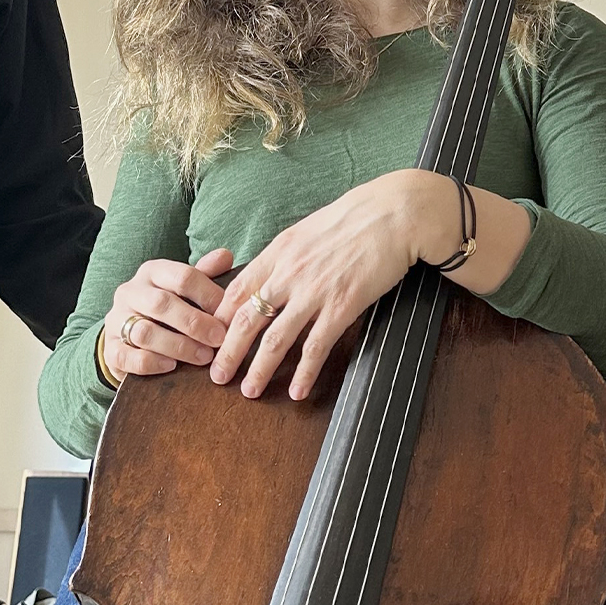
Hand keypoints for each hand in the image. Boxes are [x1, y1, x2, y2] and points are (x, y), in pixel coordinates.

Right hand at [97, 247, 234, 382]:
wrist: (128, 334)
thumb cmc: (166, 307)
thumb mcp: (184, 287)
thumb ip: (204, 273)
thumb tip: (226, 256)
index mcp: (153, 272)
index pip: (182, 276)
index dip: (209, 295)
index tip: (229, 314)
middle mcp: (131, 292)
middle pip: (162, 303)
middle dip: (195, 323)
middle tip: (219, 339)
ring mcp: (117, 319)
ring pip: (145, 332)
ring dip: (178, 346)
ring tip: (204, 357)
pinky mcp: (110, 348)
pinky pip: (127, 356)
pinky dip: (151, 363)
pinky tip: (172, 366)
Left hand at [210, 170, 530, 400]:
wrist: (396, 213)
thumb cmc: (358, 217)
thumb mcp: (310, 229)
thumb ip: (289, 254)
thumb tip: (274, 273)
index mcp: (279, 251)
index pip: (237, 290)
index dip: (219, 318)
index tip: (209, 338)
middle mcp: (289, 272)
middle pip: (246, 319)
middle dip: (227, 352)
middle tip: (216, 376)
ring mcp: (314, 290)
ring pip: (275, 339)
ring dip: (258, 369)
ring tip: (248, 391)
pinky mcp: (342, 305)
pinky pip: (316, 346)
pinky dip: (304, 372)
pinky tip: (297, 391)